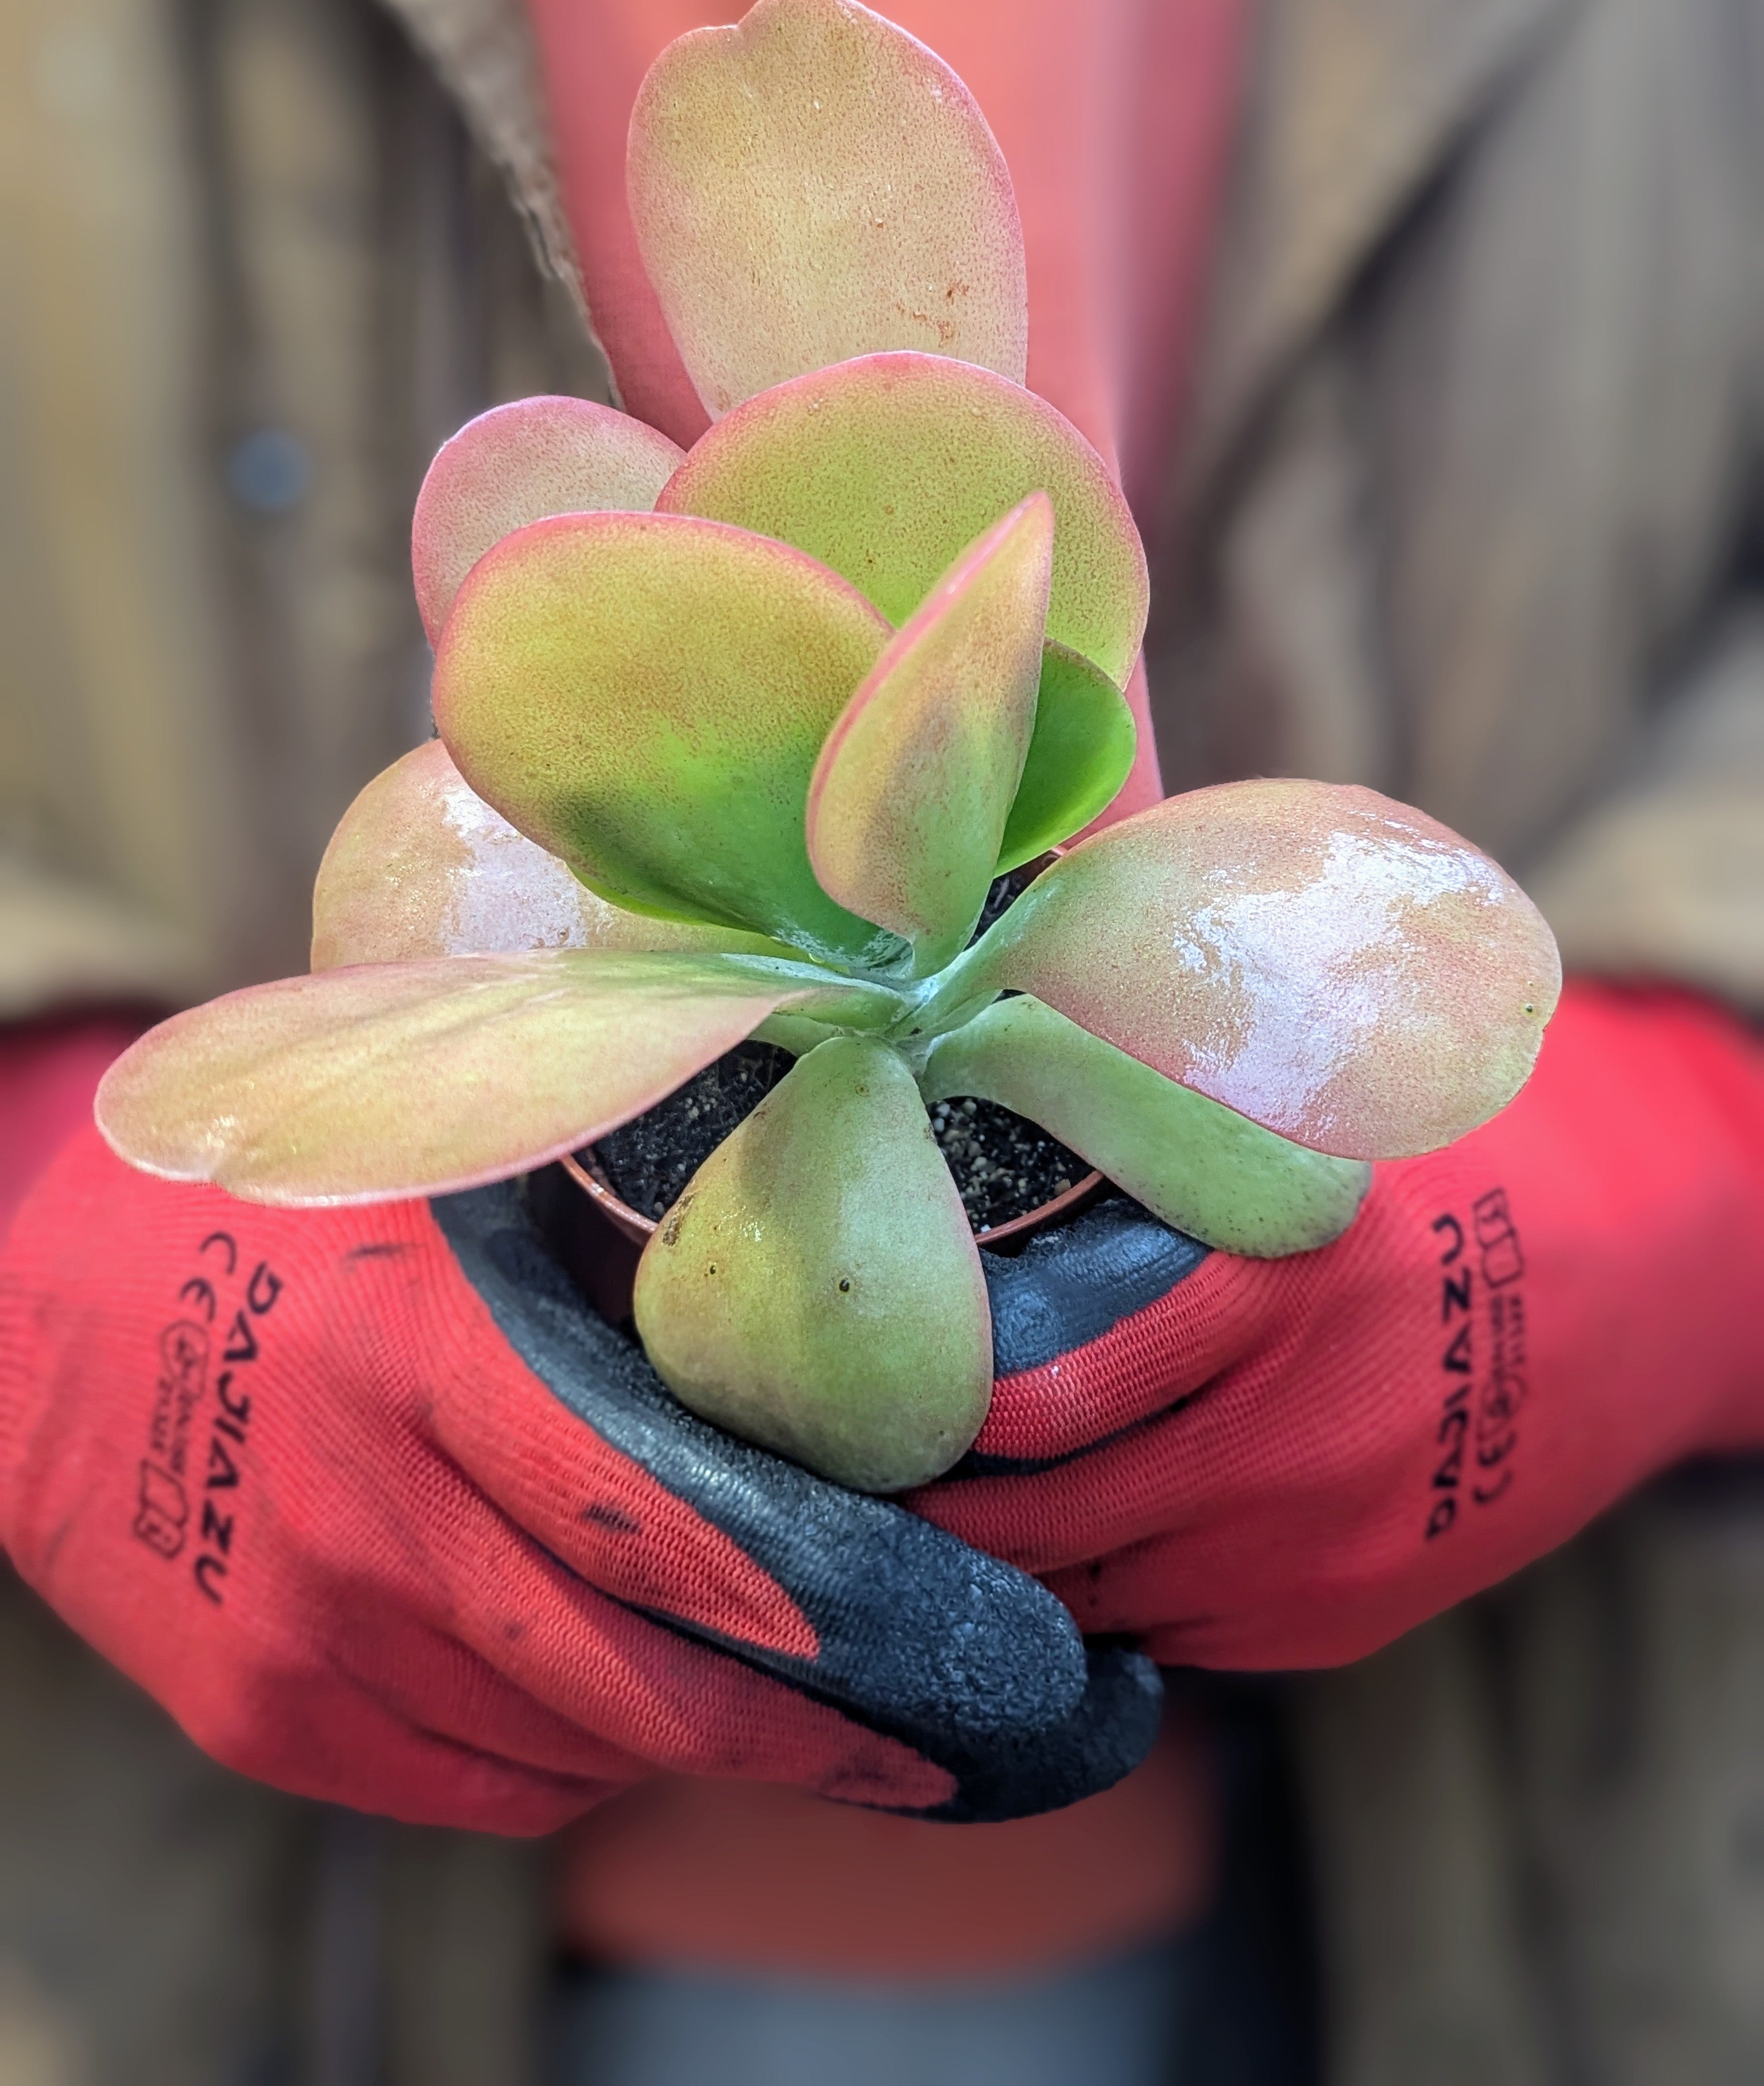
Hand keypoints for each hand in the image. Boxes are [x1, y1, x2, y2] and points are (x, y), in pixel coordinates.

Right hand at [0, 1127, 1157, 1830]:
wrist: (25, 1313)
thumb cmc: (285, 1213)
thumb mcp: (447, 1175)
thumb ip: (624, 1228)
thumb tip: (849, 1273)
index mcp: (420, 1358)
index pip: (680, 1526)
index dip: (852, 1613)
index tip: (993, 1652)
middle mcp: (356, 1521)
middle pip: (650, 1683)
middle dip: (834, 1732)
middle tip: (970, 1738)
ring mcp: (301, 1645)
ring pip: (579, 1752)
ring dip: (711, 1737)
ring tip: (808, 1694)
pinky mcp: (262, 1724)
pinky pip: (485, 1785)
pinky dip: (583, 1754)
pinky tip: (611, 1680)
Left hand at [915, 982, 1763, 1668]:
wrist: (1642, 1287)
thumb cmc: (1434, 1166)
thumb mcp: (1309, 1108)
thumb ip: (1147, 1092)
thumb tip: (954, 1022)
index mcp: (1279, 1287)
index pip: (1033, 1391)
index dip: (912, 1394)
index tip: (829, 1362)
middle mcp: (1301, 1438)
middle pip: (1036, 1520)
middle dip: (917, 1501)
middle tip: (833, 1448)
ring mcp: (1325, 1549)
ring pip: (1085, 1596)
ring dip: (995, 1556)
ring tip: (913, 1493)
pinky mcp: (1343, 1619)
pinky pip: (1164, 1629)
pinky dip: (1095, 1586)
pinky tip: (1065, 1519)